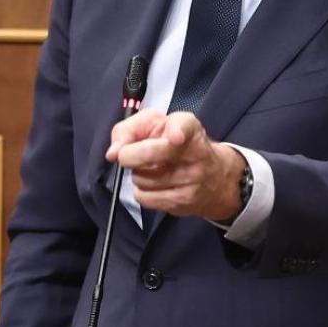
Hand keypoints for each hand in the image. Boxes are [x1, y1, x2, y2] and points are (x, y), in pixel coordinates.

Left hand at [105, 109, 245, 222]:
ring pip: (143, 178)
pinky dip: (142, 192)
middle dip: (130, 155)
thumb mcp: (156, 125)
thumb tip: (112, 153)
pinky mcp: (184, 201)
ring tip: (150, 169)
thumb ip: (129, 130)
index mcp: (189, 128)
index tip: (175, 138)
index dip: (177, 131)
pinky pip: (145, 198)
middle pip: (152, 153)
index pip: (185, 126)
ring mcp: (192, 179)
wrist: (215, 177)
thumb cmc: (178, 146)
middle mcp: (195, 152)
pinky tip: (154, 185)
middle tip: (126, 156)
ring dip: (138, 175)